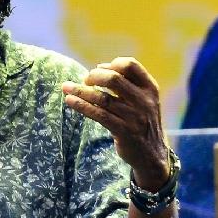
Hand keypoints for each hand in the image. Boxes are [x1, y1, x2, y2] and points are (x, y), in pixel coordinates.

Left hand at [62, 57, 172, 188]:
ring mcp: (134, 117)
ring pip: (103, 98)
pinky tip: (70, 101)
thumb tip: (100, 67)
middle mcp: (144, 101)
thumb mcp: (143, 100)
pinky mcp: (124, 132)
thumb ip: (127, 84)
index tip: (99, 69)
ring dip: (81, 91)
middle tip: (84, 80)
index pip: (131, 65)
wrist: (151, 154)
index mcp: (150, 88)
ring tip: (66, 87)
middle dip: (94, 76)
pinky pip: (99, 115)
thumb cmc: (141, 121)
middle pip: (114, 79)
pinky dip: (82, 106)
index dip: (112, 64)